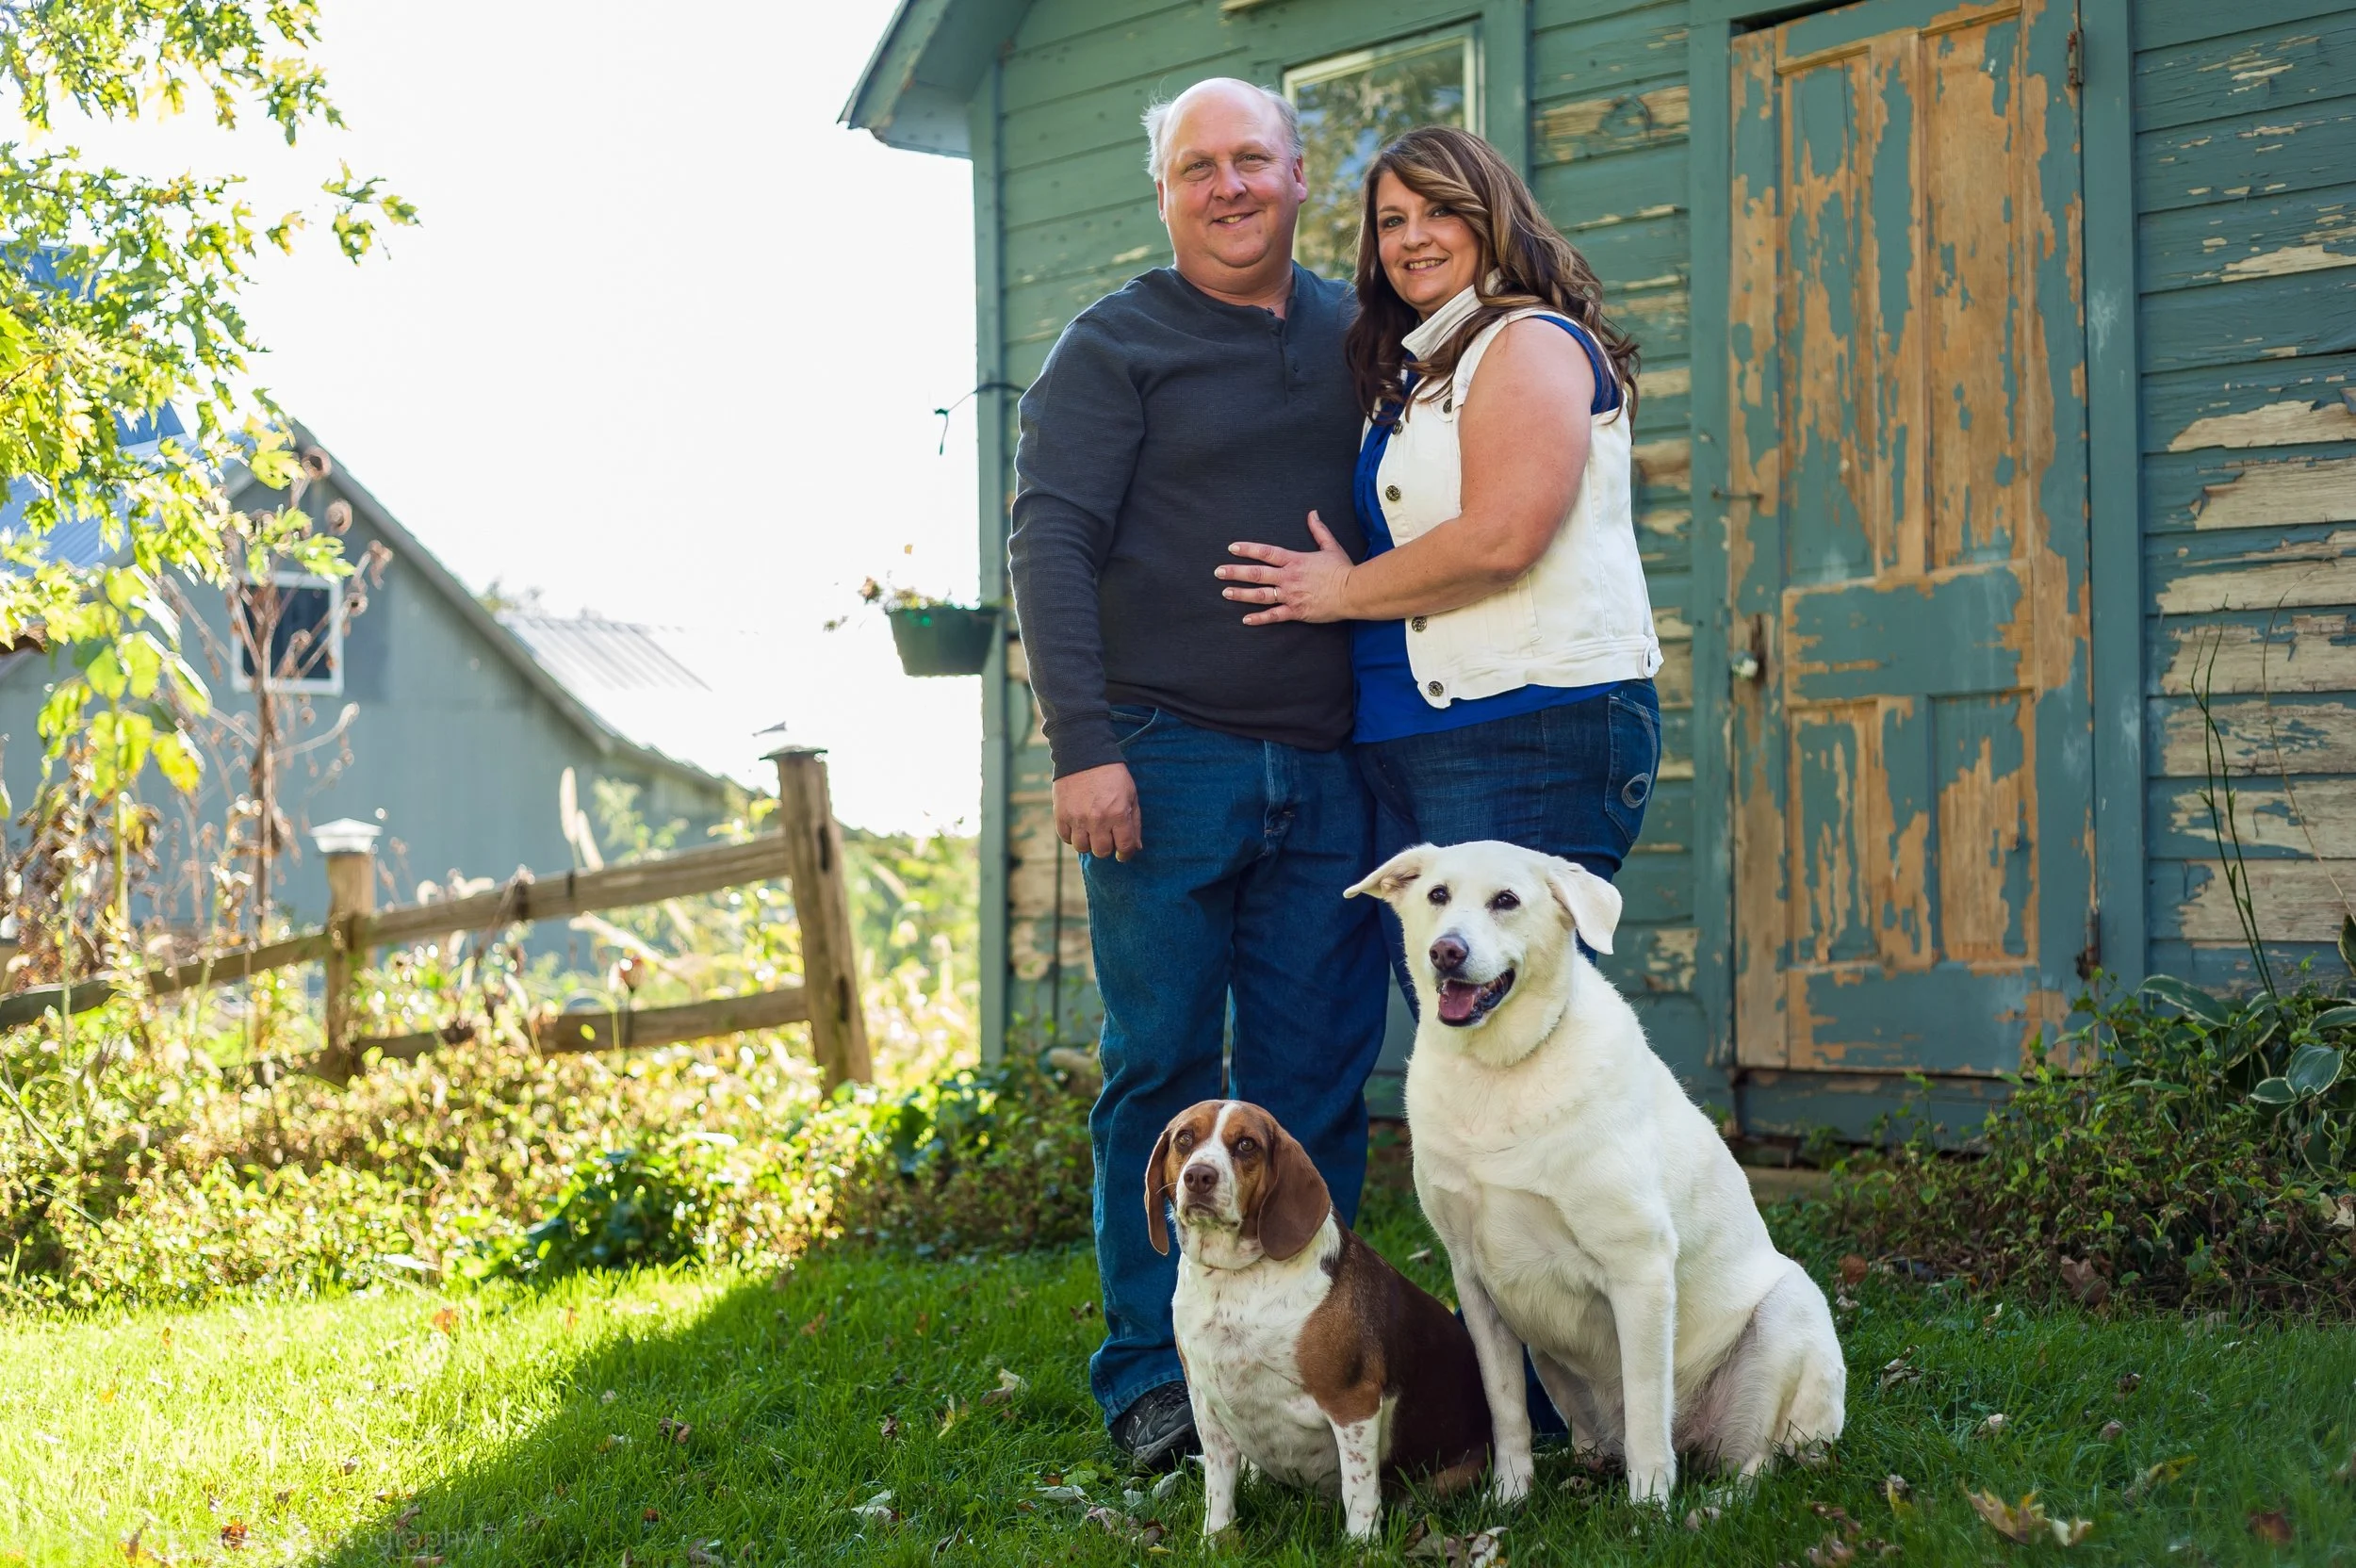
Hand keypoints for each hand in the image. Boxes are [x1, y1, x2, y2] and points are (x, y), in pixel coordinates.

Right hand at [1054, 761, 1141, 859]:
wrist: (1084, 754)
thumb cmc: (1112, 775)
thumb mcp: (1131, 795)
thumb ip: (1134, 823)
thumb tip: (1135, 848)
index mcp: (1118, 813)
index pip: (1124, 847)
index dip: (1125, 854)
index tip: (1123, 853)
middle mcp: (1097, 819)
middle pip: (1102, 851)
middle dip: (1106, 847)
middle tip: (1106, 837)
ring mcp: (1077, 818)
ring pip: (1082, 848)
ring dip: (1088, 843)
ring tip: (1091, 831)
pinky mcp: (1061, 814)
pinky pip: (1065, 838)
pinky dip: (1072, 836)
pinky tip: (1078, 826)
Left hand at [1216, 510, 1353, 624]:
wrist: (1353, 592)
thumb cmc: (1342, 569)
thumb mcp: (1330, 546)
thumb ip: (1318, 530)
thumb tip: (1312, 513)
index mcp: (1294, 560)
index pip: (1266, 552)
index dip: (1247, 549)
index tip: (1232, 548)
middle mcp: (1288, 577)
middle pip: (1257, 574)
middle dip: (1235, 572)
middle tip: (1218, 572)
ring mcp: (1290, 595)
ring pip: (1261, 595)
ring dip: (1241, 594)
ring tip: (1225, 592)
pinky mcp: (1296, 611)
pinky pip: (1274, 616)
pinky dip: (1259, 618)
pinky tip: (1246, 619)